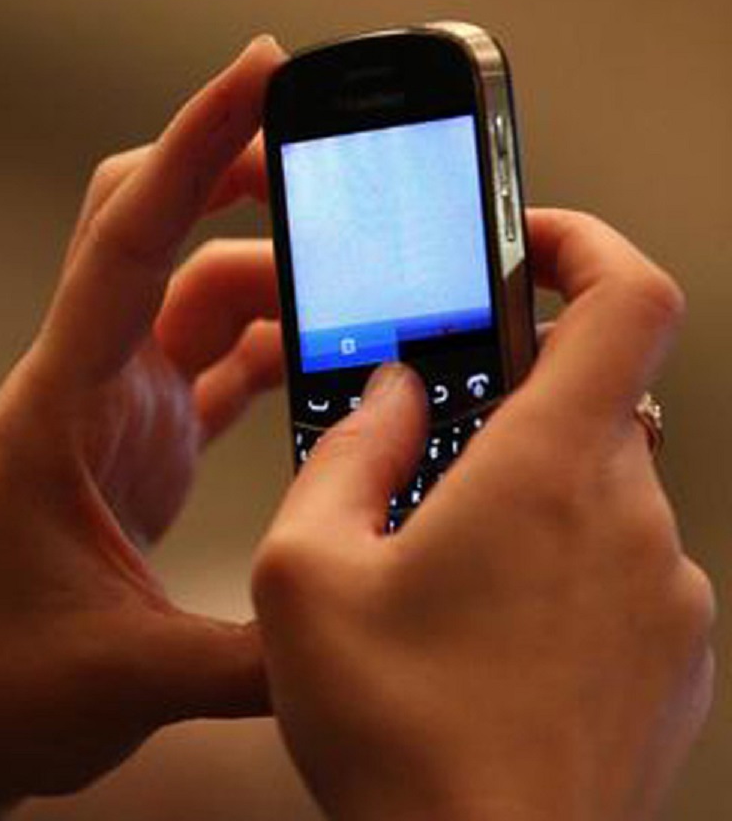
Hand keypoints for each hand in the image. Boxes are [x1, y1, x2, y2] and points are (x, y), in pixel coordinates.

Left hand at [0, 37, 287, 816]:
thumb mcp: (128, 675)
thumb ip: (258, 658)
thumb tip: (356, 634)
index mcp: (63, 408)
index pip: (128, 240)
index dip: (195, 145)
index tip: (261, 71)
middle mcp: (88, 391)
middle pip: (162, 238)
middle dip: (238, 181)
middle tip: (330, 163)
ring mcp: (117, 418)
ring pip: (198, 302)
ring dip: (275, 280)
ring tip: (364, 287)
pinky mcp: (140, 454)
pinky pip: (214, 369)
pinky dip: (272, 350)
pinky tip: (329, 360)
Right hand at [252, 210, 714, 820]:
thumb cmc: (397, 738)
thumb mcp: (304, 576)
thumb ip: (344, 454)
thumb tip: (386, 393)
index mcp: (550, 472)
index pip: (627, 297)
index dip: (584, 243)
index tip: (528, 243)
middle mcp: (632, 520)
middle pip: (596, 401)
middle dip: (510, 407)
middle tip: (428, 454)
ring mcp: (668, 595)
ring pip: (600, 492)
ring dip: (526, 500)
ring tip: (441, 573)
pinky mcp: (676, 660)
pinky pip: (620, 571)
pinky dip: (558, 571)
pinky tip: (485, 638)